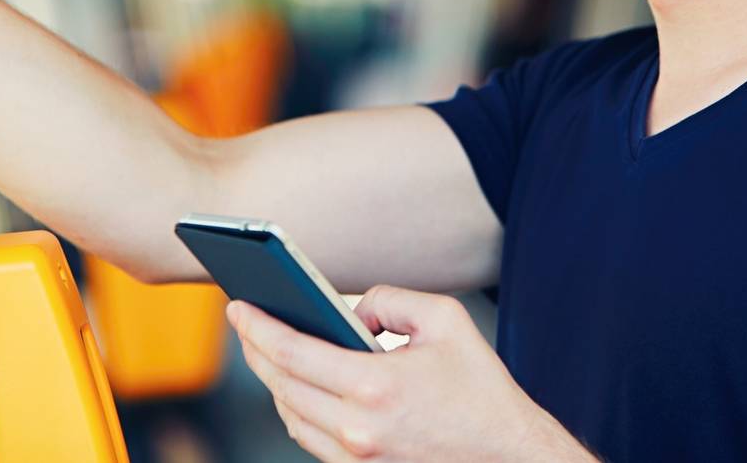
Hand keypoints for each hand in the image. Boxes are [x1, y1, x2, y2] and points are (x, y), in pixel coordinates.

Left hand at [229, 285, 594, 462]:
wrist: (508, 456)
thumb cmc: (480, 386)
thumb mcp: (445, 319)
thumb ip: (388, 300)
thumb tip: (348, 312)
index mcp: (375, 385)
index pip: (292, 352)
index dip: (258, 327)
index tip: (237, 307)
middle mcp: (358, 429)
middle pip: (280, 386)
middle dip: (255, 350)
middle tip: (244, 323)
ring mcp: (357, 458)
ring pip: (289, 416)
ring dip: (272, 381)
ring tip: (266, 349)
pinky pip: (310, 439)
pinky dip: (296, 409)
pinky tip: (296, 384)